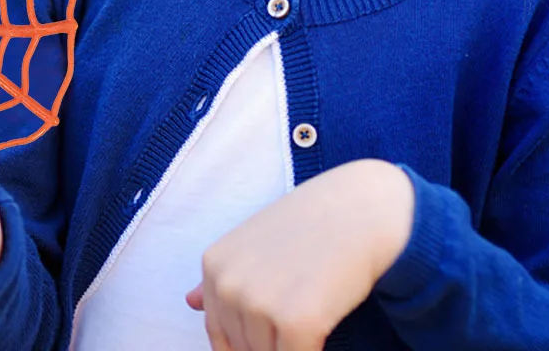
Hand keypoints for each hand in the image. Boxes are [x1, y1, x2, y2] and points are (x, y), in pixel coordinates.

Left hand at [186, 159, 414, 350]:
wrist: (358, 210)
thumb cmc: (309, 227)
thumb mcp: (252, 244)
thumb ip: (222, 280)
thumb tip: (189, 302)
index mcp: (213, 265)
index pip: (220, 335)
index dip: (250, 343)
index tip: (278, 323)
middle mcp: (227, 285)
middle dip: (272, 345)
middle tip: (301, 306)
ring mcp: (258, 304)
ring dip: (291, 347)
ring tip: (313, 306)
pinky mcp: (295, 323)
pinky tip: (325, 326)